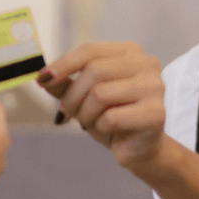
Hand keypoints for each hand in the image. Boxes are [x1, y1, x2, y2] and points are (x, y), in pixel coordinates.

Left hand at [39, 42, 165, 169]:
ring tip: (91, 122)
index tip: (43, 78)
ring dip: (86, 114)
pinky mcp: (156, 113)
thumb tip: (42, 77)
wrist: (139, 148)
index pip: (90, 50)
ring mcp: (154, 87)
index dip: (64, 64)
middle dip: (73, 96)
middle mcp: (146, 64)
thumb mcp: (84, 96)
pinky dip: (101, 128)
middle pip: (94, 71)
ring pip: (101, 94)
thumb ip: (65, 84)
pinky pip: (112, 118)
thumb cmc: (113, 117)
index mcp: (129, 52)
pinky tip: (109, 131)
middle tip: (68, 112)